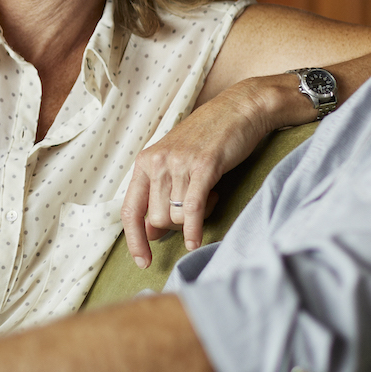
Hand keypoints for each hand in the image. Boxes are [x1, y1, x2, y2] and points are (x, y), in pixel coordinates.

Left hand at [123, 79, 285, 262]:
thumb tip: (150, 233)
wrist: (240, 109)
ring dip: (195, 218)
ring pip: (177, 216)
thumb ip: (160, 195)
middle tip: (197, 206)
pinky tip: (196, 243)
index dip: (134, 240)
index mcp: (145, 162)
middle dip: (177, 225)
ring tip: (210, 196)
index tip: (142, 262)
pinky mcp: (204, 166)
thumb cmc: (209, 139)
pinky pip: (193, 209)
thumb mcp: (176, 163)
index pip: (130, 210)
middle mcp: (157, 162)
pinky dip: (194, 230)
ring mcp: (179, 164)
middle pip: (158, 219)